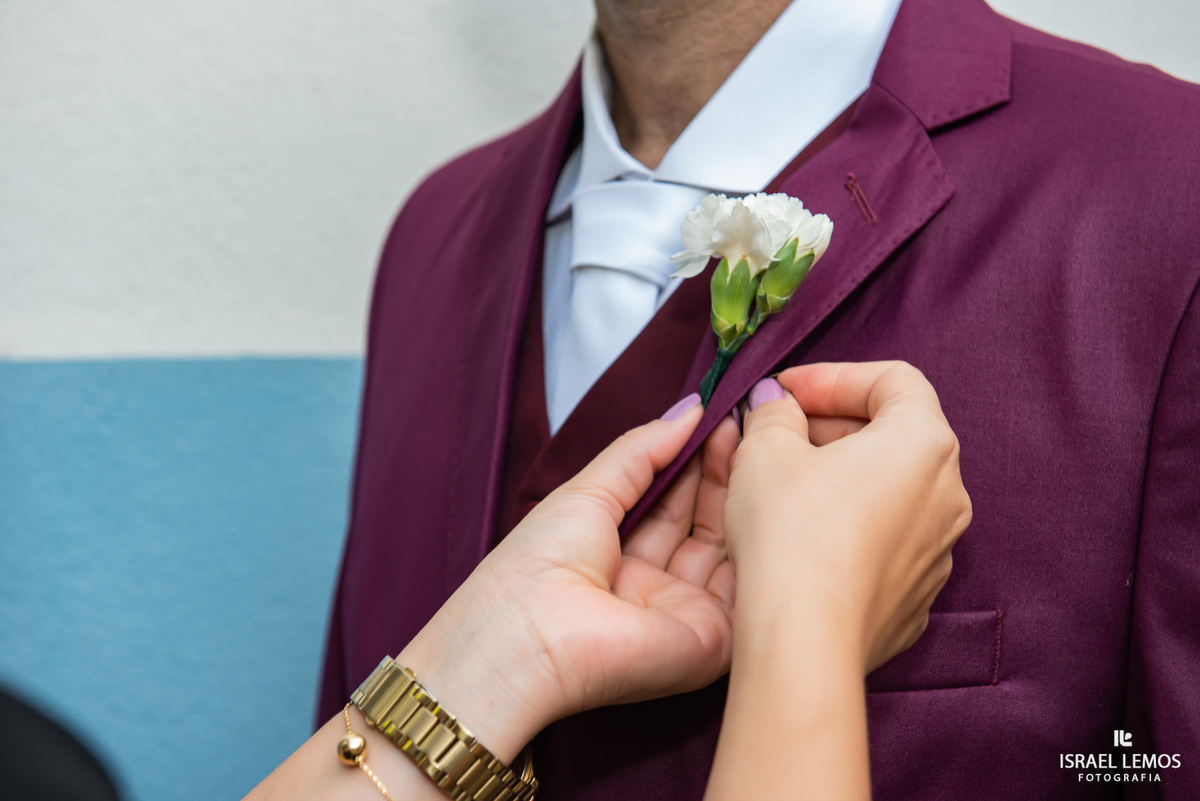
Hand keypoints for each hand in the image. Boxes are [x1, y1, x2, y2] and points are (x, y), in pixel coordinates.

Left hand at [396, 395, 740, 760]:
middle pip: (704, 522)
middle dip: (722, 471)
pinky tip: (761, 489)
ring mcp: (686, 613)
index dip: (696, 461)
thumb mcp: (590, 488)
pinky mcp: (713, 639)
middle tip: (743, 423)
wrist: (531, 632)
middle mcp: (655, 588)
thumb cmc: (538, 565)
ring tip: (752, 441)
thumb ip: (641, 450)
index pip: (672, 503)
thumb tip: (688, 410)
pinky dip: (756, 535)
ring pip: (728, 547)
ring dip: (740, 494)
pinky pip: (746, 583)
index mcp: (619, 558)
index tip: (719, 417)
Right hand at [726, 361, 971, 672]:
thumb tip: (776, 406)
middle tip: (776, 435)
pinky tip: (805, 541)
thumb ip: (774, 413)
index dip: (833, 377)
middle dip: (833, 426)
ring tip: (785, 489)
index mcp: (924, 441)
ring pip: (891, 491)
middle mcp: (948, 492)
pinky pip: (887, 542)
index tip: (786, 393)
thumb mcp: (764, 450)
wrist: (805, 639)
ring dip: (843, 478)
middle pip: (895, 435)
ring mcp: (939, 549)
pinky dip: (852, 528)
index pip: (892, 380)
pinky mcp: (917, 594)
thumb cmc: (791, 534)